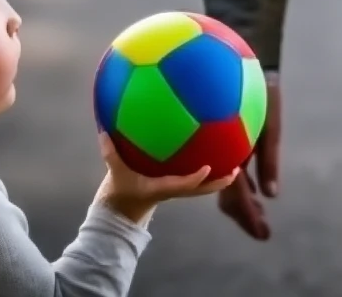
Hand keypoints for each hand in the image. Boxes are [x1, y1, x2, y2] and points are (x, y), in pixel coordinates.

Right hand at [94, 132, 238, 225]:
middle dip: (219, 181)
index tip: (208, 167)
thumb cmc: (121, 190)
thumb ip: (110, 153)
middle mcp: (174, 189)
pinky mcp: (177, 184)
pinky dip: (207, 169)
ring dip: (219, 176)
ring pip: (202, 186)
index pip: (182, 186)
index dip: (196, 179)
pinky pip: (196, 178)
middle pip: (201, 190)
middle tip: (237, 168)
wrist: (121, 210)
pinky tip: (215, 151)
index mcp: (162, 188)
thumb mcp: (114, 172)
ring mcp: (177, 188)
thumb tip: (104, 132)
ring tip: (236, 159)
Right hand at [218, 78, 280, 239]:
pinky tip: (252, 184)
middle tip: (263, 231)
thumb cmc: (254, 84)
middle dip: (246, 215)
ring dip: (242, 199)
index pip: (234, 194)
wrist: (231, 55)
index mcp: (229, 151)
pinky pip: (228, 163)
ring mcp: (218, 144)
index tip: (263, 235)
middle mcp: (220, 151)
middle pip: (228, 194)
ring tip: (259, 212)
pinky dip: (239, 179)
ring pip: (226, 182)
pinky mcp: (220, 135)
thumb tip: (272, 195)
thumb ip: (269, 156)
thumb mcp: (270, 120)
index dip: (248, 217)